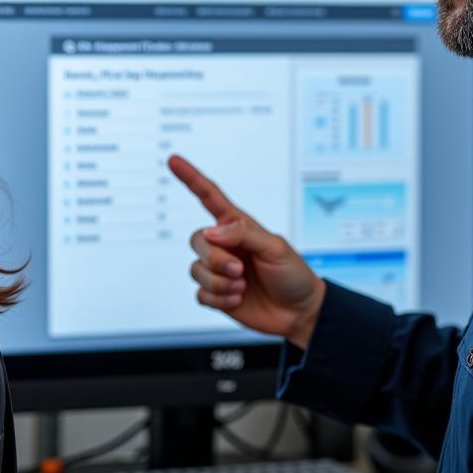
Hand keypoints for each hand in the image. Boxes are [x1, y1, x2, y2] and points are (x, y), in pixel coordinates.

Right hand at [168, 154, 325, 347]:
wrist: (298, 312)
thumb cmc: (292, 274)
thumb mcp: (275, 247)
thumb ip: (243, 234)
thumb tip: (211, 232)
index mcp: (238, 226)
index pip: (209, 197)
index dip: (191, 177)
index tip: (173, 160)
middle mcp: (224, 245)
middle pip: (198, 241)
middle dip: (215, 259)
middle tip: (240, 270)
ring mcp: (219, 270)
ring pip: (196, 270)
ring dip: (220, 282)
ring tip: (243, 285)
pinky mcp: (216, 294)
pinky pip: (201, 293)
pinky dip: (219, 298)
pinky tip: (238, 297)